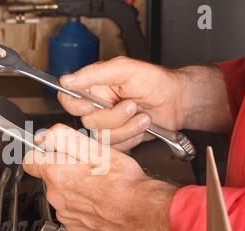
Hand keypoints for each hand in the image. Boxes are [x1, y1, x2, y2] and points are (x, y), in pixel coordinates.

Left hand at [23, 124, 176, 230]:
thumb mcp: (95, 148)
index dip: (41, 154)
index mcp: (57, 173)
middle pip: (50, 179)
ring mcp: (66, 215)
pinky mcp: (76, 229)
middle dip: (64, 172)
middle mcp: (56, 197)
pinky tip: (99, 203)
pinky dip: (82, 210)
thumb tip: (46, 136)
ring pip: (62, 198)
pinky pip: (73, 216)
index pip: (31, 160)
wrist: (141, 212)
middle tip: (87, 168)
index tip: (51, 153)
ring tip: (97, 187)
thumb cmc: (123, 181)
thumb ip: (64, 138)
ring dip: (74, 191)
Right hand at [58, 57, 232, 150]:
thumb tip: (67, 79)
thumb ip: (94, 73)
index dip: (76, 105)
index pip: (68, 99)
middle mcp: (97, 107)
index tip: (91, 105)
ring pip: (103, 137)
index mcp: (94, 88)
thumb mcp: (125, 69)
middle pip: (89, 122)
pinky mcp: (119, 139)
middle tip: (131, 105)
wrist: (177, 102)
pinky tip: (141, 126)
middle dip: (114, 116)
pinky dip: (132, 137)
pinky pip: (116, 146)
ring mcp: (108, 125)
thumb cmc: (155, 82)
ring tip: (142, 116)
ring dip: (127, 127)